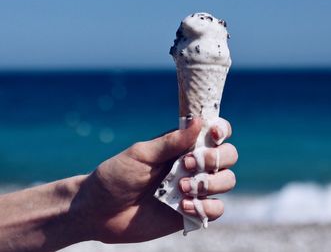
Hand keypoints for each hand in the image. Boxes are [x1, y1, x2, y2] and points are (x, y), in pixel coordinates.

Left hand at [76, 117, 237, 242]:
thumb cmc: (116, 176)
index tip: (212, 136)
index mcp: (182, 146)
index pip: (215, 132)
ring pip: (227, 181)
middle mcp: (194, 165)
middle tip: (187, 165)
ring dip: (210, 183)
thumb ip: (170, 142)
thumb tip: (199, 121)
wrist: (99, 212)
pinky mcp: (192, 213)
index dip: (221, 131)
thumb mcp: (140, 154)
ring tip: (181, 188)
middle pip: (229, 156)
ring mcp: (195, 189)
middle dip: (215, 159)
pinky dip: (206, 207)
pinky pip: (217, 209)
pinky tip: (182, 207)